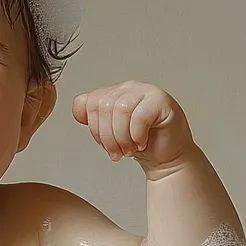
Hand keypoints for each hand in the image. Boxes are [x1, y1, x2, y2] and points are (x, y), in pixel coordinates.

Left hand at [72, 82, 193, 173]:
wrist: (166, 157)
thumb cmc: (141, 143)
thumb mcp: (110, 132)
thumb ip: (93, 119)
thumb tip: (78, 110)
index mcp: (114, 93)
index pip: (88, 102)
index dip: (93, 128)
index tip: (104, 144)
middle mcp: (129, 88)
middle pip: (103, 106)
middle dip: (107, 136)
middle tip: (117, 151)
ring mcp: (146, 91)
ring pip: (120, 110)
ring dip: (122, 137)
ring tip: (129, 148)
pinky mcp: (161, 101)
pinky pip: (140, 115)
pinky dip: (136, 134)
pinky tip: (141, 142)